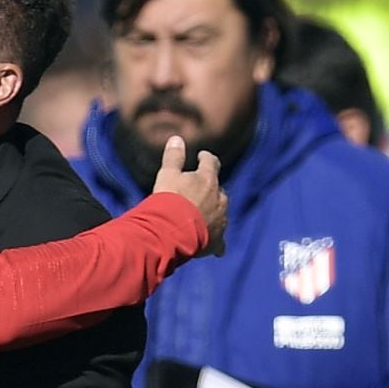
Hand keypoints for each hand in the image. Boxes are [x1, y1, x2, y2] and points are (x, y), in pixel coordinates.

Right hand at [152, 135, 227, 256]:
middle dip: (210, 189)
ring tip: (202, 217)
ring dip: (212, 213)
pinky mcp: (217, 240)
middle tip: (198, 190)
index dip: (206, 159)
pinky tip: (216, 249)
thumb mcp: (167, 175)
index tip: (202, 157)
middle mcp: (219, 198)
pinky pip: (220, 241)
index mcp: (208, 179)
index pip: (211, 162)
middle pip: (218, 190)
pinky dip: (217, 242)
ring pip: (220, 213)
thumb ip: (173, 157)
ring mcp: (220, 219)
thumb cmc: (168, 201)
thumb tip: (177, 138)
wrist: (171, 232)